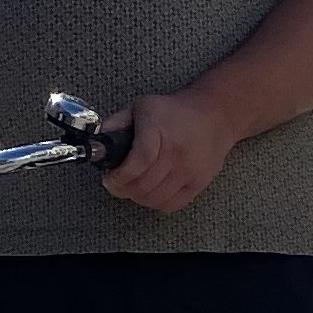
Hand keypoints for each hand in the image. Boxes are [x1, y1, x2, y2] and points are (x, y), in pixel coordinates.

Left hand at [97, 89, 235, 214]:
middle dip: (122, 188)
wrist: (216, 115)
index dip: (120, 176)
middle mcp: (177, 153)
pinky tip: (152, 192)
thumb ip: (116, 123)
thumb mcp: (142, 107)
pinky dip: (156, 203)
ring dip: (137, 197)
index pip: (139, 161)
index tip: (109, 178)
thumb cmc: (176, 111)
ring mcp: (189, 171)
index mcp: (160, 131)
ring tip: (133, 186)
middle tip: (116, 183)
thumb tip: (96, 142)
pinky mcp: (199, 183)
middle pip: (143, 185)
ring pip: (155, 199)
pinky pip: (171, 205)